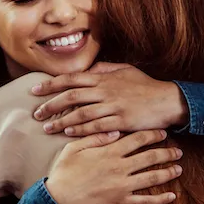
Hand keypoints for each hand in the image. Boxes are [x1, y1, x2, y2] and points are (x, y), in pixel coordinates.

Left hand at [31, 63, 188, 135]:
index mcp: (103, 78)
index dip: (50, 84)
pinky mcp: (121, 122)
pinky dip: (80, 130)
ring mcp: (113, 107)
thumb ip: (102, 69)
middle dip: (50, 105)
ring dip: (61, 121)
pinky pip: (96, 127)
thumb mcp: (124, 70)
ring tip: (48, 128)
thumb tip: (85, 71)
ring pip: (80, 114)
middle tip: (36, 114)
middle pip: (70, 96)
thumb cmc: (145, 85)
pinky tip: (68, 133)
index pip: (70, 79)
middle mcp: (105, 91)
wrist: (169, 100)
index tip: (34, 90)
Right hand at [45, 129, 182, 203]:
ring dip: (168, 173)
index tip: (163, 132)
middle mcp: (120, 167)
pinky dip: (161, 199)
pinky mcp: (122, 202)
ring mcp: (123, 186)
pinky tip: (172, 196)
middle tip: (177, 150)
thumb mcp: (74, 148)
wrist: (60, 198)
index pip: (137, 139)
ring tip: (179, 169)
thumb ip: (95, 137)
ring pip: (152, 178)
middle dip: (166, 152)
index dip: (152, 134)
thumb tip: (115, 130)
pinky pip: (146, 202)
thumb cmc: (64, 171)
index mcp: (109, 152)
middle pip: (150, 157)